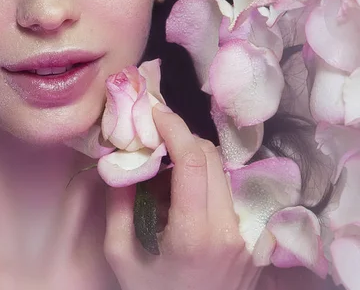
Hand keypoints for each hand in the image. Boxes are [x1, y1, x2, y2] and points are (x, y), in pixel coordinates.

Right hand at [103, 104, 261, 289]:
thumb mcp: (121, 256)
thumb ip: (117, 206)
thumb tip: (119, 162)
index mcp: (194, 233)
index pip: (192, 161)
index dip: (172, 128)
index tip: (152, 112)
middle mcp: (227, 228)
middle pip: (210, 156)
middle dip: (180, 137)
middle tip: (152, 136)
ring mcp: (244, 232)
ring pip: (221, 170)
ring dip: (191, 157)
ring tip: (162, 167)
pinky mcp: (250, 236)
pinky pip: (226, 190)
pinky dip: (202, 178)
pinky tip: (181, 192)